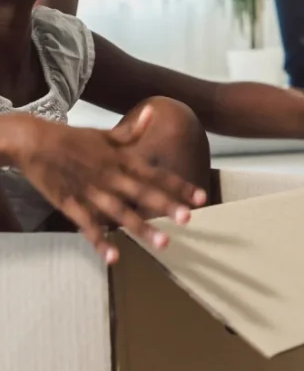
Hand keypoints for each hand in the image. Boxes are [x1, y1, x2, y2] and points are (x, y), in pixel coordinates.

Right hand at [13, 108, 205, 263]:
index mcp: (120, 159)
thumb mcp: (104, 132)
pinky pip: (88, 226)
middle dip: (165, 205)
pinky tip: (114, 257)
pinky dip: (100, 242)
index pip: (155, 173)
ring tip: (163, 243)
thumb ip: (131, 131)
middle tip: (188, 219)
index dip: (179, 185)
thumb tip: (153, 113)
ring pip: (120, 212)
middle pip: (142, 192)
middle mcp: (110, 175)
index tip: (201, 197)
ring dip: (141, 228)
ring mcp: (91, 191)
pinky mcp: (71, 204)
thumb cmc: (72, 138)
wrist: (34, 140)